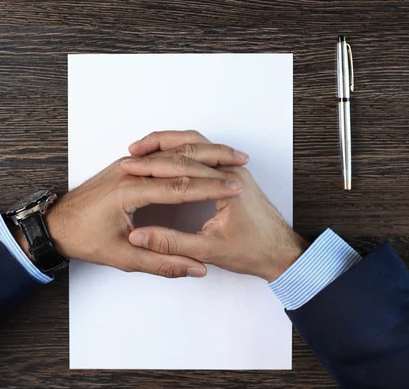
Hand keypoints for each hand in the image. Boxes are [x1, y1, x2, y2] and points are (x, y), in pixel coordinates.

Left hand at [38, 135, 248, 278]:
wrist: (55, 224)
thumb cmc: (84, 240)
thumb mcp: (123, 258)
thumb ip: (162, 263)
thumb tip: (196, 268)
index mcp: (128, 192)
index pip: (179, 186)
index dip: (210, 187)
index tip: (235, 188)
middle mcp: (128, 172)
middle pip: (179, 162)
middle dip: (212, 165)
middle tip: (241, 166)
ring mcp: (125, 165)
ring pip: (170, 152)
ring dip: (201, 153)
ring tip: (230, 155)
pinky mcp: (124, 166)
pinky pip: (159, 153)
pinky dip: (183, 152)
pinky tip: (200, 154)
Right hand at [123, 130, 309, 281]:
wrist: (281, 253)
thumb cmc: (254, 251)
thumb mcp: (208, 250)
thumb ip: (172, 243)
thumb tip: (140, 236)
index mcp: (227, 183)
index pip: (183, 164)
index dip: (151, 166)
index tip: (127, 167)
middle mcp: (232, 170)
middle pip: (189, 144)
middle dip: (156, 147)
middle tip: (130, 154)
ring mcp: (233, 170)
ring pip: (196, 144)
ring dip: (169, 144)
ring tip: (141, 150)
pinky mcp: (231, 175)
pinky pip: (202, 154)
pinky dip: (181, 151)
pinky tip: (164, 159)